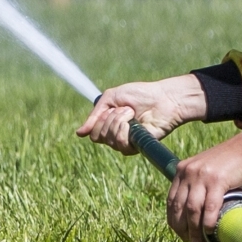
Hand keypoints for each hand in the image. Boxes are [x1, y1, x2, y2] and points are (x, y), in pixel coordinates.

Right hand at [77, 74, 207, 154]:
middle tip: (125, 109)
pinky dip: (124, 130)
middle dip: (109, 119)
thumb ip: (95, 114)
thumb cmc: (140, 94)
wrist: (162, 98)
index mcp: (109, 123)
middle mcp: (116, 134)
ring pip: (108, 139)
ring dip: (118, 122)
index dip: (99, 119)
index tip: (111, 108)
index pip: (93, 132)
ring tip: (132, 113)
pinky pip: (120, 144)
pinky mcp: (136, 146)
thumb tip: (79, 133)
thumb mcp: (111, 97)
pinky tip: (134, 122)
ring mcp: (126, 141)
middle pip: (98, 136)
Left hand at [167, 132, 241, 241]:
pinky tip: (209, 231)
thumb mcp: (204, 170)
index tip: (181, 234)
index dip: (174, 221)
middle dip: (182, 228)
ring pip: (192, 209)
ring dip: (194, 230)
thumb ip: (196, 185)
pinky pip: (210, 206)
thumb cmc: (228, 163)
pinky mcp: (218, 180)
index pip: (171, 200)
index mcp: (182, 170)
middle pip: (179, 207)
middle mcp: (189, 172)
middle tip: (190, 241)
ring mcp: (202, 175)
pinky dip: (208, 221)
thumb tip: (194, 215)